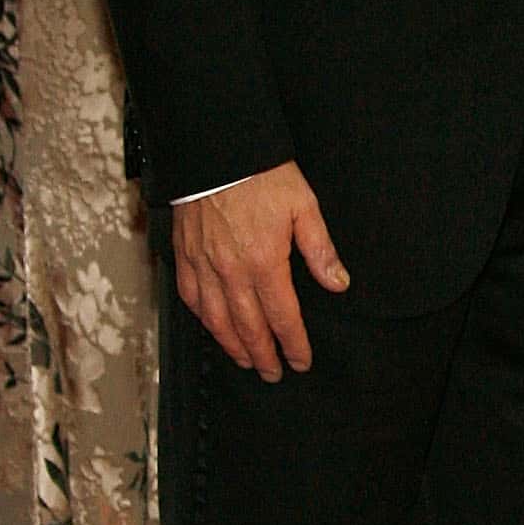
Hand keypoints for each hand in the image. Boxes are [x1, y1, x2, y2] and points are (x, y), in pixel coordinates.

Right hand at [173, 161, 348, 378]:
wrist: (216, 151)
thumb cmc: (261, 175)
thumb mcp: (304, 206)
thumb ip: (320, 250)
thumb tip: (338, 283)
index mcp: (265, 262)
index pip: (282, 317)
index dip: (293, 344)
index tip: (301, 361)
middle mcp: (231, 271)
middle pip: (249, 327)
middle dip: (264, 355)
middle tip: (273, 373)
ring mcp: (204, 265)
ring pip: (217, 320)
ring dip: (233, 346)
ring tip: (246, 361)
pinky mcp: (185, 255)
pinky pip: (191, 298)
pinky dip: (203, 320)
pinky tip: (213, 327)